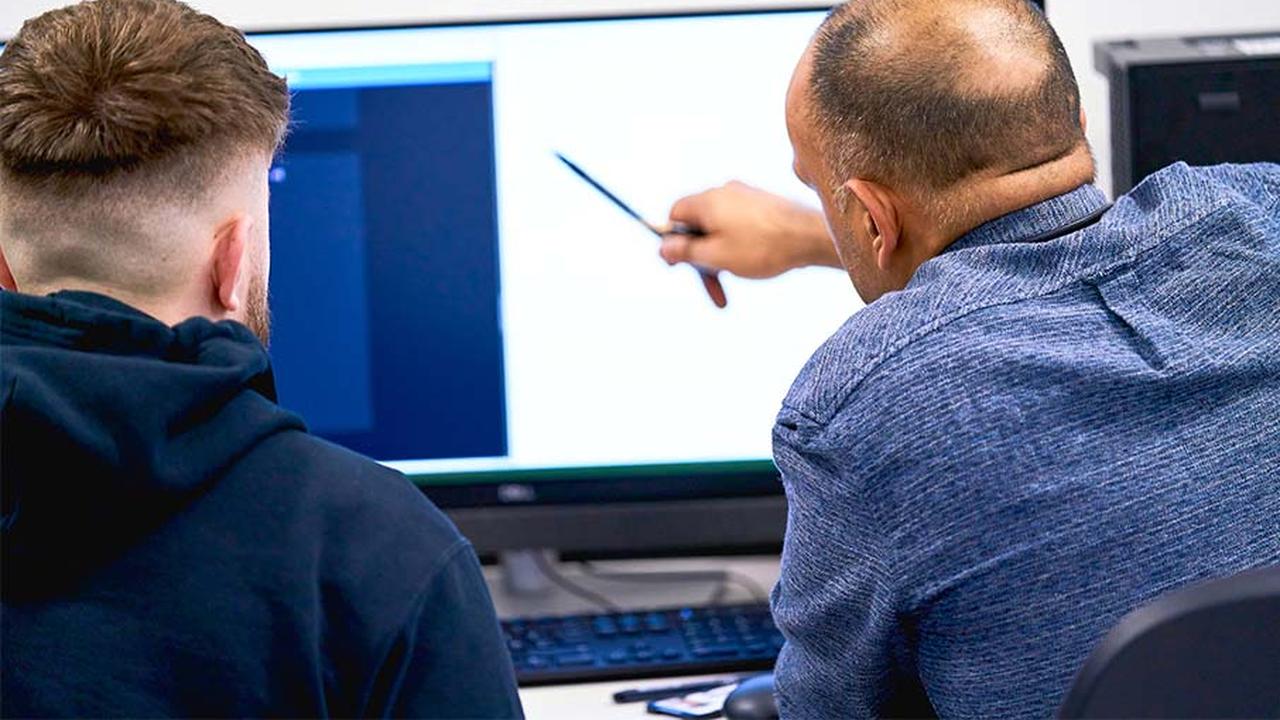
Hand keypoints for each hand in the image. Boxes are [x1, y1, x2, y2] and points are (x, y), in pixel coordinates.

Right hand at [659, 182, 837, 304]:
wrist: (812, 237)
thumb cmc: (763, 247)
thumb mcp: (715, 256)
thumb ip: (685, 251)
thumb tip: (663, 247)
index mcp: (707, 201)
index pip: (675, 214)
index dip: (672, 240)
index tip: (680, 265)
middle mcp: (724, 192)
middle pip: (698, 225)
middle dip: (701, 258)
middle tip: (712, 288)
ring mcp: (746, 197)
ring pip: (720, 229)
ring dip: (721, 257)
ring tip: (734, 281)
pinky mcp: (763, 205)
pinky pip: (739, 226)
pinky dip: (738, 247)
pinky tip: (751, 265)